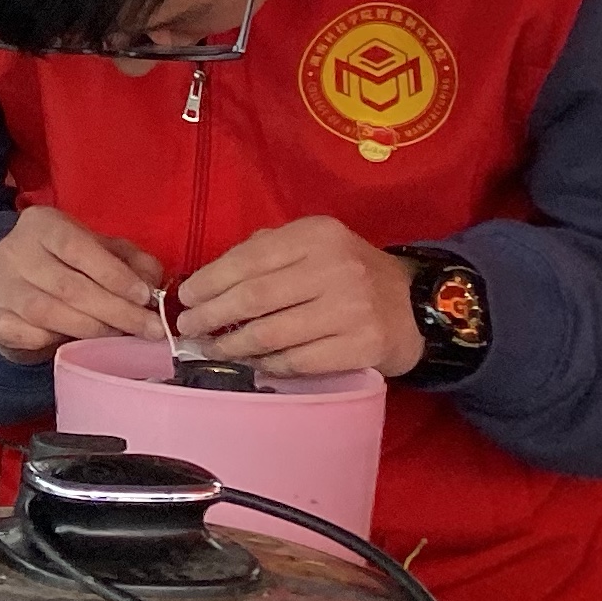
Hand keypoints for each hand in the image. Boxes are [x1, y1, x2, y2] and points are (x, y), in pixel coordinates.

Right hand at [0, 203, 168, 361]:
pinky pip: (27, 335)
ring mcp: (0, 286)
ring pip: (48, 312)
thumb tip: (152, 283)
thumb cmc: (66, 266)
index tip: (145, 297)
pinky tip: (79, 346)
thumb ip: (130, 260)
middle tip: (149, 329)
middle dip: (115, 311)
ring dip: (93, 329)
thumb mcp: (99, 251)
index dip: (114, 274)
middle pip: (68, 285)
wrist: (13, 289)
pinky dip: (57, 341)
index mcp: (41, 224)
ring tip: (121, 337)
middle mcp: (14, 251)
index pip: (77, 247)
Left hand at [176, 218, 421, 380]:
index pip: (248, 259)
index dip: (209, 281)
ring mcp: (350, 310)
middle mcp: (334, 268)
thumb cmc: (351, 273)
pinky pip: (297, 361)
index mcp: (317, 235)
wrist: (416, 306)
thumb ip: (267, 250)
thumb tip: (208, 277)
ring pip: (271, 333)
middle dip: (212, 315)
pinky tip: (252, 363)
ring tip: (212, 349)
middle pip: (254, 297)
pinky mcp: (361, 347)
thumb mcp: (314, 245)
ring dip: (232, 346)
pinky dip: (267, 365)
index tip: (185, 297)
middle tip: (189, 328)